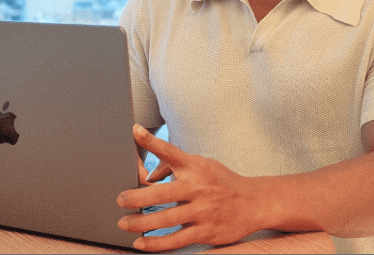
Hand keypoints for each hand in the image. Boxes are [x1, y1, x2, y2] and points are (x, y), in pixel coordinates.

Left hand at [117, 124, 260, 251]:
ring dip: (140, 222)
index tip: (136, 131)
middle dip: (136, 197)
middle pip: (161, 193)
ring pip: (164, 219)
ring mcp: (201, 210)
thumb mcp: (202, 165)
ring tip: (124, 222)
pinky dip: (155, 243)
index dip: (151, 141)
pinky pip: (175, 240)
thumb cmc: (221, 180)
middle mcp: (197, 186)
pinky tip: (141, 242)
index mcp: (195, 166)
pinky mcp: (205, 231)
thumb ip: (175, 167)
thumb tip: (149, 176)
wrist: (253, 202)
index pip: (169, 151)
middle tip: (120, 199)